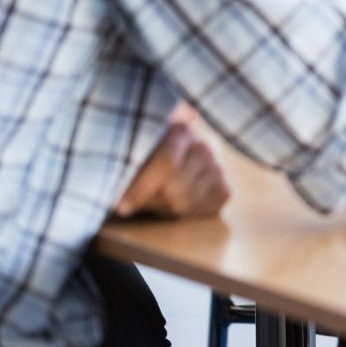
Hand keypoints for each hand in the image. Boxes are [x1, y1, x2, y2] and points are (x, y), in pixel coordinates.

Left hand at [114, 108, 228, 218]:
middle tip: (139, 199)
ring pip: (184, 205)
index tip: (120, 207)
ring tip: (156, 199)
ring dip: (163, 209)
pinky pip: (201, 213)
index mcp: (181, 131)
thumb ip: (128, 165)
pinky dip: (183, 215)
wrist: (178, 154)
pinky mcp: (225, 190)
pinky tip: (174, 204)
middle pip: (173, 190)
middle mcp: (205, 148)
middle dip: (150, 201)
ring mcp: (218, 169)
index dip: (141, 189)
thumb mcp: (137, 149)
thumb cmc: (147, 154)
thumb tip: (121, 198)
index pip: (166, 165)